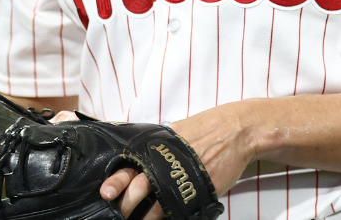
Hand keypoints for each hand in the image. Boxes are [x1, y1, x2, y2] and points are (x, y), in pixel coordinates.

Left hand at [55, 103, 260, 219]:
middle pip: (138, 188)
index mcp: (155, 148)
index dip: (116, 181)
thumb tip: (133, 158)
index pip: (128, 166)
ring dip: (144, 217)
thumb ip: (153, 148)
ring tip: (137, 219)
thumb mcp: (172, 133)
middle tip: (119, 212)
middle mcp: (165, 164)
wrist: (234, 131)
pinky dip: (166, 217)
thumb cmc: (203, 129)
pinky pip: (176, 211)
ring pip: (155, 207)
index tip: (106, 193)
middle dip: (125, 204)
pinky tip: (161, 218)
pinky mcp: (196, 193)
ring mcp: (181, 181)